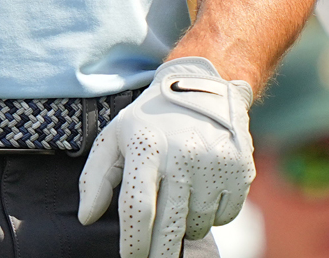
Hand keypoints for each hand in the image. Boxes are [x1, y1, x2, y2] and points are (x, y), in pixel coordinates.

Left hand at [78, 57, 254, 257]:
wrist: (203, 88)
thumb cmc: (150, 121)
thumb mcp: (115, 137)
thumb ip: (95, 178)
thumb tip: (86, 218)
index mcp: (146, 146)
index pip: (137, 208)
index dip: (133, 241)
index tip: (130, 257)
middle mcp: (182, 154)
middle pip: (169, 226)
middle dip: (158, 253)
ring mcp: (214, 163)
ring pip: (197, 225)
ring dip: (185, 226)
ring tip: (179, 201)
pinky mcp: (241, 170)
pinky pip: (224, 216)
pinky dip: (211, 215)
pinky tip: (202, 192)